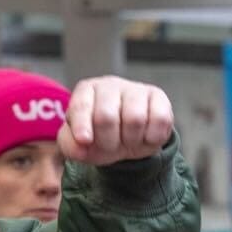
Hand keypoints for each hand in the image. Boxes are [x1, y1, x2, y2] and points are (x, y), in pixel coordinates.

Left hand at [57, 76, 173, 165]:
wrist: (127, 138)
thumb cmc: (98, 137)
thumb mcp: (79, 145)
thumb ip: (71, 145)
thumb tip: (81, 144)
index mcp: (86, 92)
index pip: (81, 106)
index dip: (82, 125)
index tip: (85, 140)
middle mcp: (109, 85)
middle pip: (107, 117)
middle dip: (108, 141)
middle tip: (110, 145)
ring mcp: (135, 89)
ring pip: (135, 119)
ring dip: (130, 140)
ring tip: (127, 140)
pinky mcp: (158, 97)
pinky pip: (160, 119)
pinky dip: (152, 137)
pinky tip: (145, 136)